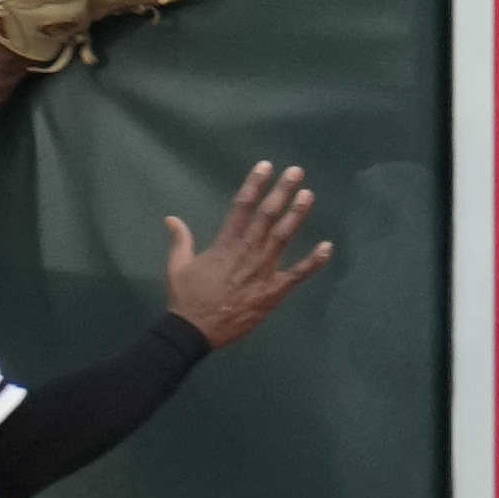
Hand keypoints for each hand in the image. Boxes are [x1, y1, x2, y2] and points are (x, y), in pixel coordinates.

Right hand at [163, 162, 334, 348]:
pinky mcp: (273, 291)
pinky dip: (314, 261)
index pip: (241, 206)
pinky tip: (327, 247)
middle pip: (267, 215)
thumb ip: (180, 240)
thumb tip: (171, 218)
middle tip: (296, 171)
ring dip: (296, 215)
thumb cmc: (186, 299)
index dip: (254, 184)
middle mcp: (246, 252)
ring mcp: (262, 271)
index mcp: (224, 244)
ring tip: (308, 195)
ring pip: (282, 237)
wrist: (194, 331)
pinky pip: (298, 274)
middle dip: (281, 192)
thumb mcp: (176, 266)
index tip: (265, 166)